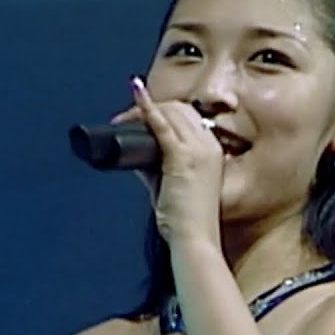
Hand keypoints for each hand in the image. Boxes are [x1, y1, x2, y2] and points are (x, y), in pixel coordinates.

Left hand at [110, 77, 224, 245]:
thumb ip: (154, 169)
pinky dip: (147, 108)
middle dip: (151, 107)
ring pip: (170, 112)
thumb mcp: (171, 186)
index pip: (188, 117)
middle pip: (179, 109)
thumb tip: (135, 158)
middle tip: (125, 119)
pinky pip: (162, 125)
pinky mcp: (182, 158)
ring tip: (122, 119)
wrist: (195, 239)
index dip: (164, 111)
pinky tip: (137, 96)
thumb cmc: (186, 219)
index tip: (142, 117)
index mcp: (212, 151)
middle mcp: (209, 145)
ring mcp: (198, 150)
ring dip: (143, 110)